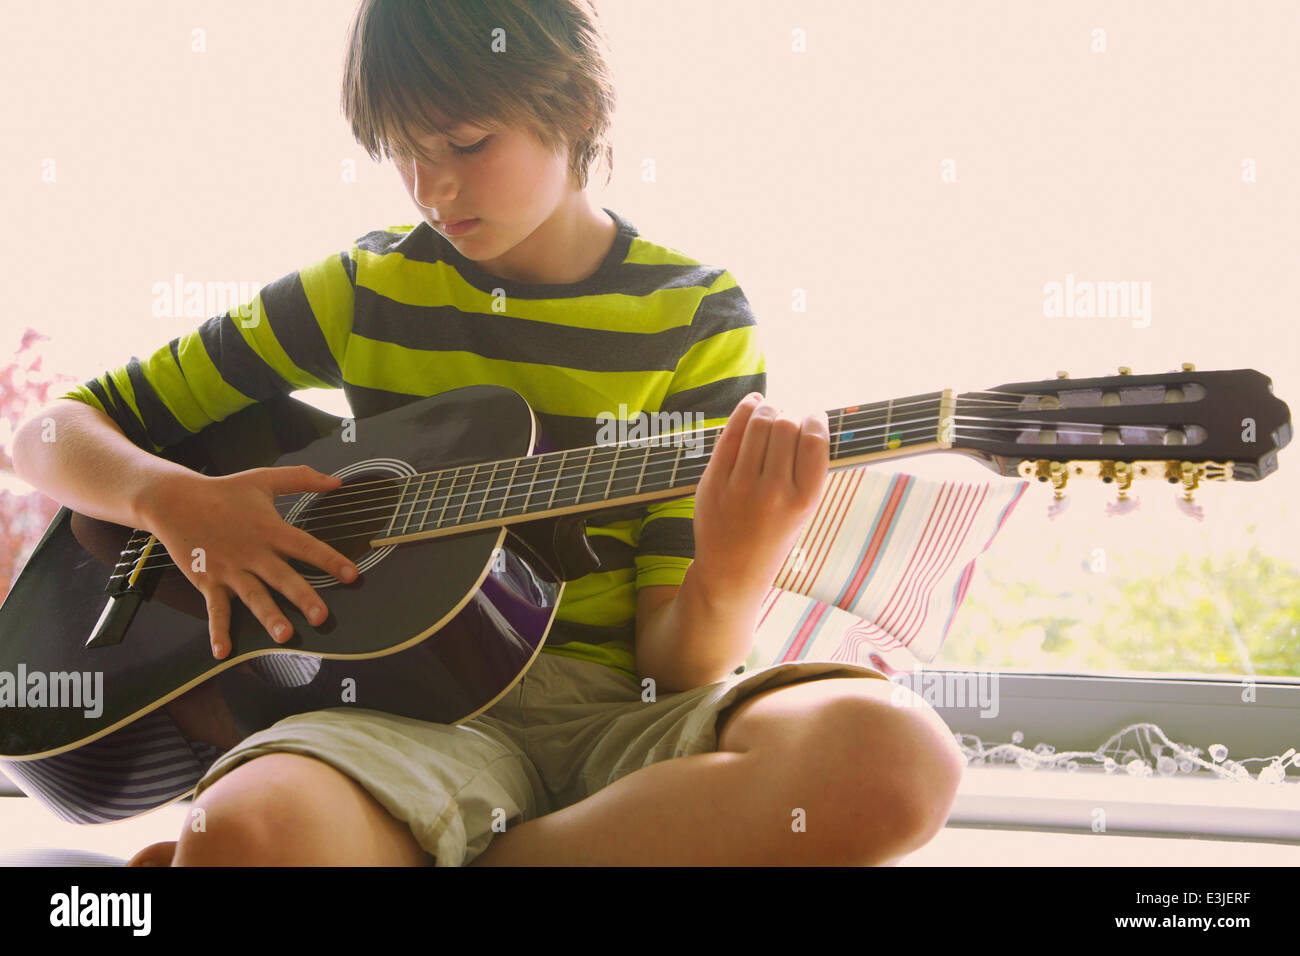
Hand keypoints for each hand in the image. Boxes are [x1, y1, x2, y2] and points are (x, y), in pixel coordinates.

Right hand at [139, 466, 358, 658]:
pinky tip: (223, 652)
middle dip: (303, 597)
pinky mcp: (208, 581)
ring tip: (284, 636)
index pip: (306, 546)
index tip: (351, 575)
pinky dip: (218, 631)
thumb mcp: (264, 478)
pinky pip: (215, 610)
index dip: (330, 560)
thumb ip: (302, 478)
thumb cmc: (222, 491)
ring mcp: (230, 570)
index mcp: (270, 530)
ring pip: (253, 597)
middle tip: (321, 617)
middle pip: (282, 577)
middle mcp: (252, 553)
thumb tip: (337, 480)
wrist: (174, 501)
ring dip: (268, 617)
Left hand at [691, 393, 829, 607]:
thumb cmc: (773, 535)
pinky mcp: (714, 482)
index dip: (815, 420)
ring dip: (767, 409)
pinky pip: (730, 434)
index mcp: (804, 500)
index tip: (812, 417)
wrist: (732, 571)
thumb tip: (807, 416)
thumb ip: (806, 469)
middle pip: (786, 426)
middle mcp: (774, 493)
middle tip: (787, 418)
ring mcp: (741, 487)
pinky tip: (752, 404)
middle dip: (789, 414)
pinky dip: (743, 411)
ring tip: (770, 412)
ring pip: (758, 424)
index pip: (815, 440)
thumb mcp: (803, 511)